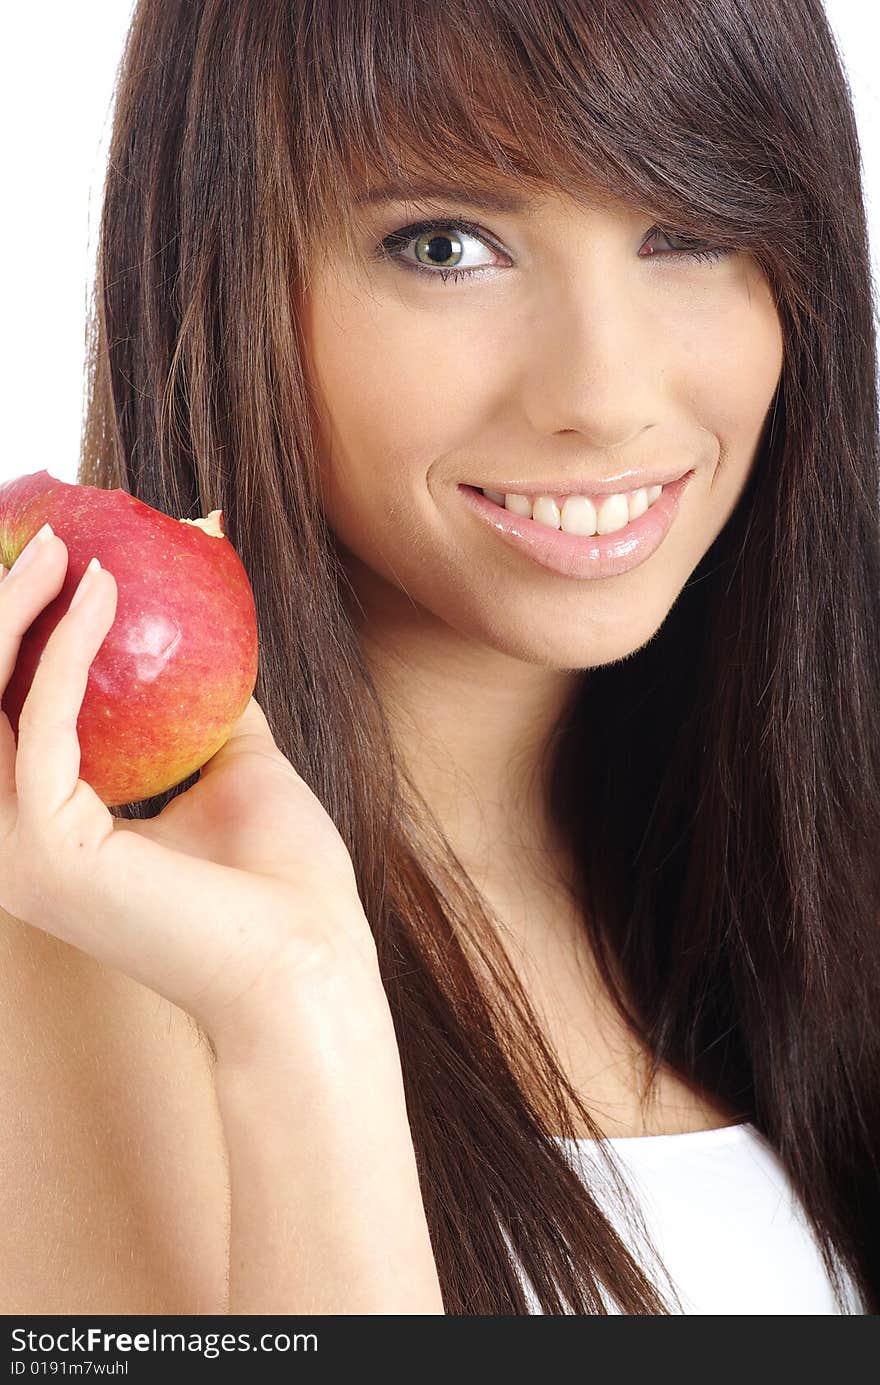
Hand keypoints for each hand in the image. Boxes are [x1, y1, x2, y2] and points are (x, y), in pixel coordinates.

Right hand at [0, 527, 379, 1053]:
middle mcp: (14, 843)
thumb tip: (202, 605)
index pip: (2, 713)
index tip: (54, 557)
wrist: (312, 961)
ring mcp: (20, 855)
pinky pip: (44, 726)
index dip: (13, 634)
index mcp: (48, 828)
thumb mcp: (233, 758)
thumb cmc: (279, 876)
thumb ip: (203, 692)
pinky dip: (69, 651)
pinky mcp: (49, 854)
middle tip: (46, 539)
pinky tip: (107, 593)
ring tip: (64, 549)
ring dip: (13, 615)